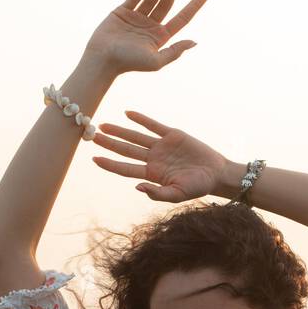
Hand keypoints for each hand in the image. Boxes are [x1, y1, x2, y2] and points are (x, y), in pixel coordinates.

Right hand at [85, 0, 209, 74]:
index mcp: (160, 37)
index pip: (182, 18)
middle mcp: (150, 26)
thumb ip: (174, 52)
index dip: (195, 5)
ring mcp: (136, 18)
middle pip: (167, 5)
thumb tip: (194, 42)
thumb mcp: (156, 61)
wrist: (103, 59)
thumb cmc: (129, 62)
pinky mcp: (121, 12)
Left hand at [91, 110, 227, 203]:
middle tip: (92, 136)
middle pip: (126, 150)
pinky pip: (153, 125)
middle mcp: (153, 159)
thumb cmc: (198, 187)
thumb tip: (137, 187)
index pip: (125, 168)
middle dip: (109, 144)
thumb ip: (158, 193)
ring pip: (135, 137)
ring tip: (102, 125)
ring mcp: (161, 146)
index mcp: (152, 174)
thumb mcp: (178, 195)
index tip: (94, 158)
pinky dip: (141, 119)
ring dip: (119, 131)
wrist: (216, 173)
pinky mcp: (172, 135)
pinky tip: (128, 113)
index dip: (109, 164)